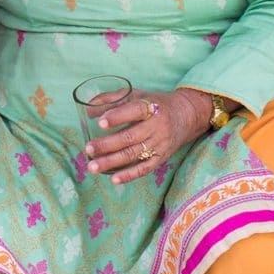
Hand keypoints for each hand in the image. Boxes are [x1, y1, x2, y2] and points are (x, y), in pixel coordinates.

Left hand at [82, 87, 212, 185]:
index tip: (100, 122)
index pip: (135, 111)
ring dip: (112, 162)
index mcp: (151, 107)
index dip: (117, 117)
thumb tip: (87, 109)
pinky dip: (129, 175)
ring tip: (92, 166)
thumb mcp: (137, 95)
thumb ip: (112, 99)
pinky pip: (145, 169)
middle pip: (130, 137)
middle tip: (88, 148)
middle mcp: (157, 126)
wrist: (186, 116)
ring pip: (134, 154)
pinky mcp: (161, 158)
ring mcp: (160, 144)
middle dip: (107, 144)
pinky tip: (113, 179)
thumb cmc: (154, 104)